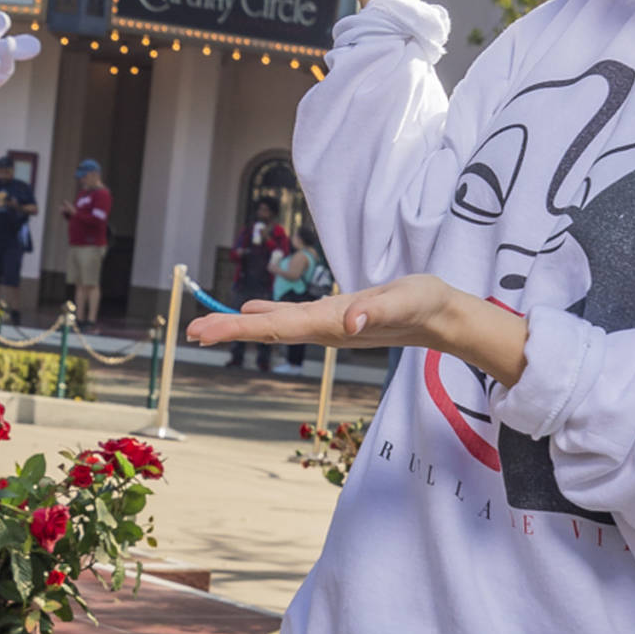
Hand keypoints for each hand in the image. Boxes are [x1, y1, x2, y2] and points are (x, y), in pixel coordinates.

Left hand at [188, 274, 527, 385]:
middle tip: (191, 332)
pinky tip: (252, 312)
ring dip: (243, 325)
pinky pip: (293, 316)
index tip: (204, 332)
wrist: (444, 318)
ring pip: (278, 325)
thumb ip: (377, 310)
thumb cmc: (426, 305)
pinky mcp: (335, 316)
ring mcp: (328, 324)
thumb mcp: (406, 300)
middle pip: (269, 330)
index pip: (276, 328)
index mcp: (332, 324)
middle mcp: (324, 327)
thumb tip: (348, 322)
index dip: (237, 329)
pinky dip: (268, 314)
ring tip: (209, 326)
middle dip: (229, 330)